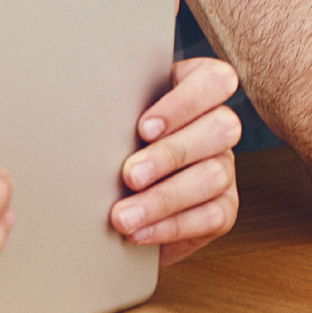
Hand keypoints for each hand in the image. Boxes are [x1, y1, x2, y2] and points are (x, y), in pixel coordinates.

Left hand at [112, 55, 241, 264]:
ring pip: (213, 175)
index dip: (185, 103)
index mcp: (196, 91)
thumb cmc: (113, 140)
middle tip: (128, 175)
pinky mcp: (224, 206)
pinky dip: (170, 226)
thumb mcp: (115, 117)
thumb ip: (118, 108)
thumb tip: (87, 112)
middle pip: (221, 128)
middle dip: (170, 154)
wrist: (117, 193)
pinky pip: (211, 216)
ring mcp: (224, 166)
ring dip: (163, 198)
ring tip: (123, 215)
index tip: (144, 127)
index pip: (215, 80)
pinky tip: (139, 232)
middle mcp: (217, 127)